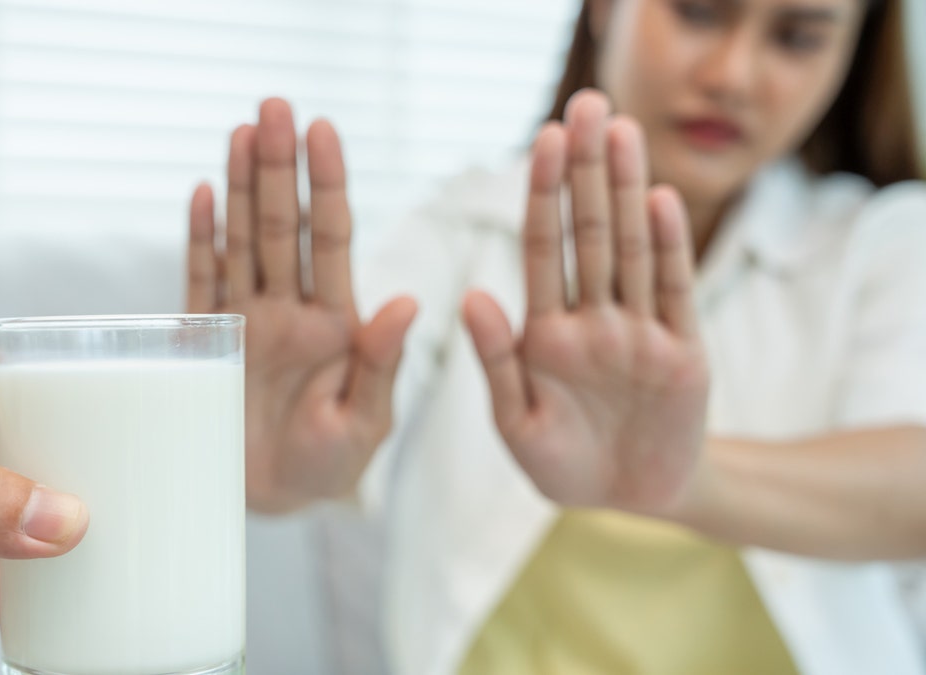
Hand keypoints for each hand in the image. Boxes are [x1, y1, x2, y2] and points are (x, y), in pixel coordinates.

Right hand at [187, 99, 416, 512]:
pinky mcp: (205, 343)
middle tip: (274, 107)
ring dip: (242, 187)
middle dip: (280, 167)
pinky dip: (201, 241)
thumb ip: (382, 365)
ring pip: (243, 241)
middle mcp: (291, 309)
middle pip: (284, 227)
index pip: (332, 239)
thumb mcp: (365, 422)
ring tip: (241, 131)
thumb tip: (406, 302)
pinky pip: (201, 283)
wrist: (273, 499)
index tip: (323, 130)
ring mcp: (247, 321)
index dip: (327, 184)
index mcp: (336, 322)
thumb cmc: (330, 465)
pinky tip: (203, 196)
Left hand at [463, 90, 709, 514]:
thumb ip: (497, 360)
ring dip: (627, 192)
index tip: (541, 140)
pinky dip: (668, 248)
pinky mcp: (681, 352)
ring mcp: (638, 332)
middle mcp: (591, 320)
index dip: (542, 195)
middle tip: (586, 103)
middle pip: (588, 233)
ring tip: (622, 132)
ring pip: (631, 250)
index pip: (541, 250)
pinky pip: (672, 292)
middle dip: (586, 171)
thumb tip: (471, 297)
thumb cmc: (564, 465)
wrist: (631, 501)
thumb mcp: (518, 423)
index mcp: (544, 333)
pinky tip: (659, 200)